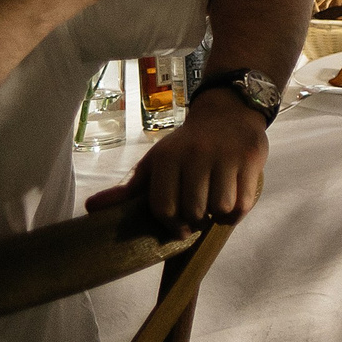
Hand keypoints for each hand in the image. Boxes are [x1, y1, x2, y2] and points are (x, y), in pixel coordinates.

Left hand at [89, 89, 266, 230]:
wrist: (228, 112)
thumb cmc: (187, 145)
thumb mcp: (156, 162)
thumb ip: (128, 188)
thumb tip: (91, 207)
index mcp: (167, 158)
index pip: (164, 207)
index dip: (171, 225)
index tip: (179, 229)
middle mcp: (195, 155)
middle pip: (194, 211)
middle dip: (196, 220)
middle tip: (200, 215)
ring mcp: (225, 155)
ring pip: (221, 208)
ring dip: (219, 216)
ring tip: (217, 208)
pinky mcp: (250, 157)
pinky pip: (245, 201)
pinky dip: (238, 211)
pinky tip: (233, 203)